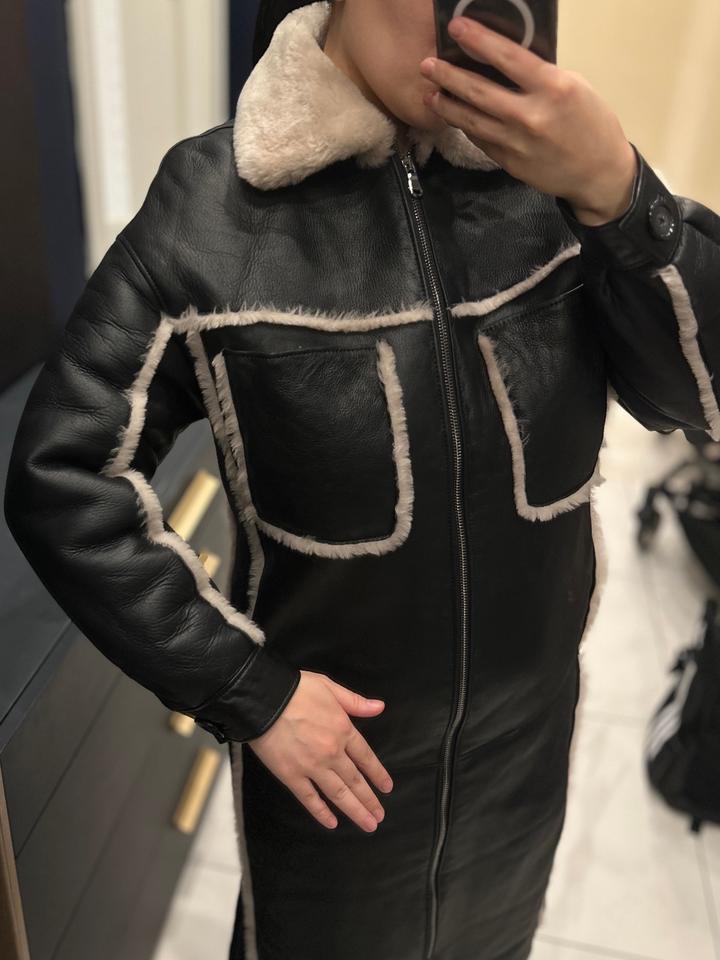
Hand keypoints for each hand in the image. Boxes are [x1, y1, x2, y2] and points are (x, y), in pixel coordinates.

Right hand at [247, 669, 392, 831]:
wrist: (264, 699)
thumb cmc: (296, 689)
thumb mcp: (330, 687)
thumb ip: (355, 701)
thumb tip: (379, 707)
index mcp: (343, 730)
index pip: (365, 757)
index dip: (377, 774)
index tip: (386, 788)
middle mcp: (332, 752)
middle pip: (354, 780)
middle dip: (369, 800)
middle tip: (379, 816)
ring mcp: (312, 766)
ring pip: (338, 794)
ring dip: (355, 810)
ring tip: (368, 824)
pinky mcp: (291, 775)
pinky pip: (309, 798)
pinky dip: (321, 812)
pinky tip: (332, 823)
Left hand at [419, 16, 637, 223]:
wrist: (598, 173)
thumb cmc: (592, 123)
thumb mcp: (574, 87)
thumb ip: (540, 75)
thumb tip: (505, 61)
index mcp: (552, 88)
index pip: (507, 58)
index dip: (478, 40)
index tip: (456, 28)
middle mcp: (530, 115)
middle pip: (479, 91)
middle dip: (449, 76)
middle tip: (427, 64)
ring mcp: (516, 143)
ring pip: (471, 120)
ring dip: (447, 105)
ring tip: (430, 93)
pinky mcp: (508, 162)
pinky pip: (480, 139)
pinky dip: (465, 125)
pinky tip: (453, 115)